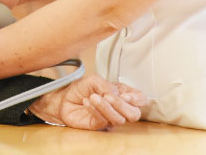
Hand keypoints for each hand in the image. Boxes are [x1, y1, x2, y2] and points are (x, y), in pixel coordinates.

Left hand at [29, 75, 146, 129]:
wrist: (65, 98)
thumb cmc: (81, 88)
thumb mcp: (93, 80)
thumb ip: (106, 85)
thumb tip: (115, 94)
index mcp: (122, 94)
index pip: (140, 99)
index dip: (137, 99)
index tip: (125, 95)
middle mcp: (119, 108)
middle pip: (134, 114)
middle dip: (122, 105)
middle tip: (108, 96)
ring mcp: (110, 118)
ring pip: (119, 119)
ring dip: (106, 107)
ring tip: (93, 97)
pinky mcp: (99, 125)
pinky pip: (103, 121)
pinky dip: (95, 110)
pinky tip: (87, 102)